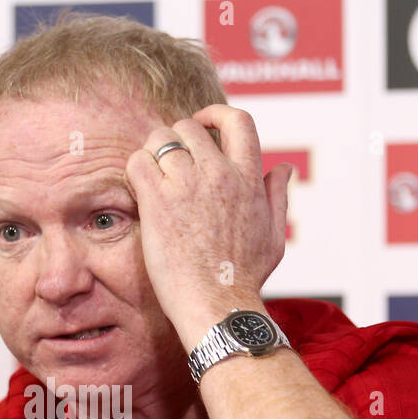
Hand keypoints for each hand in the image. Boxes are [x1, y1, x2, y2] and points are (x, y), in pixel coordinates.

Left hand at [125, 104, 291, 345]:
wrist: (217, 304)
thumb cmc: (245, 277)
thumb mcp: (274, 234)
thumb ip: (277, 196)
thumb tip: (282, 168)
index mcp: (249, 178)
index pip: (237, 120)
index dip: (215, 114)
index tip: (204, 125)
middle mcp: (219, 175)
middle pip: (190, 126)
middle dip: (176, 137)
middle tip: (169, 162)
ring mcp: (187, 186)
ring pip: (160, 139)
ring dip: (153, 153)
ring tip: (153, 177)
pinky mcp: (158, 203)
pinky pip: (138, 162)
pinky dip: (135, 168)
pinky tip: (140, 189)